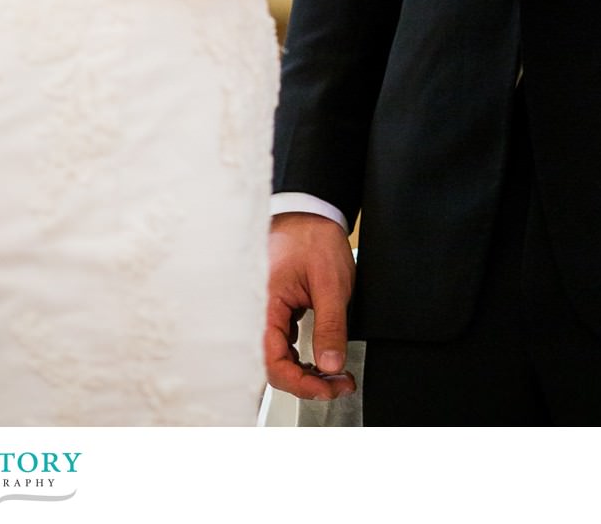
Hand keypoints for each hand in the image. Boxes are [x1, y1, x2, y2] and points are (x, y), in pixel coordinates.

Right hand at [265, 214, 356, 401]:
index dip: (300, 383)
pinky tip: (323, 358)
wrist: (310, 213)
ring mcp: (267, 313)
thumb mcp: (331, 283)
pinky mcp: (277, 311)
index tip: (328, 388)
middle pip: (275, 366)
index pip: (272, 362)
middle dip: (308, 382)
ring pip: (280, 357)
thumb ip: (330, 326)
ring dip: (307, 372)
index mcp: (265, 306)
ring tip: (338, 375)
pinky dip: (303, 357)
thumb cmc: (314, 239)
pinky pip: (284, 343)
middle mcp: (260, 313)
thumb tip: (330, 365)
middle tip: (340, 383)